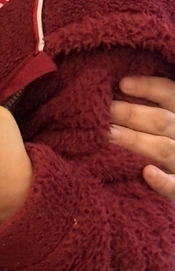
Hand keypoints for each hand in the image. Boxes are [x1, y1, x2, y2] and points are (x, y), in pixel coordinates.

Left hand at [109, 76, 174, 198]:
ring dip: (135, 141)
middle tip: (104, 111)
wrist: (173, 171)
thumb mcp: (160, 121)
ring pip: (163, 148)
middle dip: (130, 114)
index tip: (122, 84)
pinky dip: (162, 181)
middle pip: (161, 121)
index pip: (169, 94)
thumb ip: (145, 110)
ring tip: (108, 134)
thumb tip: (113, 90)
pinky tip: (147, 172)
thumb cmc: (160, 140)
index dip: (148, 87)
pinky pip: (173, 186)